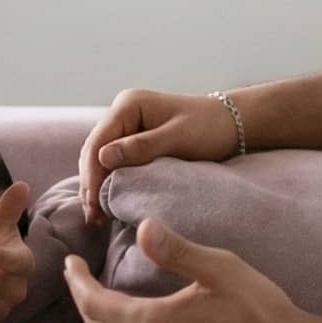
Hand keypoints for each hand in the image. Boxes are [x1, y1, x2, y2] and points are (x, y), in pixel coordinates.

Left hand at [61, 217, 319, 322]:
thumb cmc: (261, 313)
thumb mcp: (220, 270)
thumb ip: (176, 250)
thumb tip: (143, 226)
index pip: (94, 304)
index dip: (77, 282)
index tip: (69, 262)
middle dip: (83, 301)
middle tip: (77, 277)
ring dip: (103, 321)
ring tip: (102, 296)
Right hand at [77, 90, 239, 224]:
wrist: (230, 123)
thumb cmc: (208, 127)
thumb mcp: (178, 137)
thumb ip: (142, 146)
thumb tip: (103, 158)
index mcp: (129, 105)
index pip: (98, 141)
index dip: (92, 174)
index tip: (94, 204)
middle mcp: (122, 113)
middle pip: (93, 151)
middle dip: (90, 184)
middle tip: (93, 218)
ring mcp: (126, 127)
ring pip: (99, 159)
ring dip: (96, 186)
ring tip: (97, 217)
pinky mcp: (132, 141)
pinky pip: (112, 163)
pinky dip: (108, 183)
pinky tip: (107, 204)